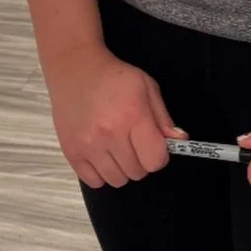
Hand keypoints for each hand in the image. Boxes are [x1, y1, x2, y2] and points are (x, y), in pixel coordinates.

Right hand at [45, 46, 184, 188]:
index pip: (155, 160)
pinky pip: (94, 182)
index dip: (159, 155)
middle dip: (140, 160)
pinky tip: (102, 154)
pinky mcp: (71, 152)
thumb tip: (179, 141)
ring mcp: (88, 145)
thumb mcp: (146, 87)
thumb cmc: (114, 77)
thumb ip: (163, 118)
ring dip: (121, 168)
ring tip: (116, 147)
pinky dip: (101, 173)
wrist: (75, 68)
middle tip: (133, 141)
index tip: (153, 145)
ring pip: (117, 180)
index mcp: (133, 116)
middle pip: (137, 172)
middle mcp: (110, 134)